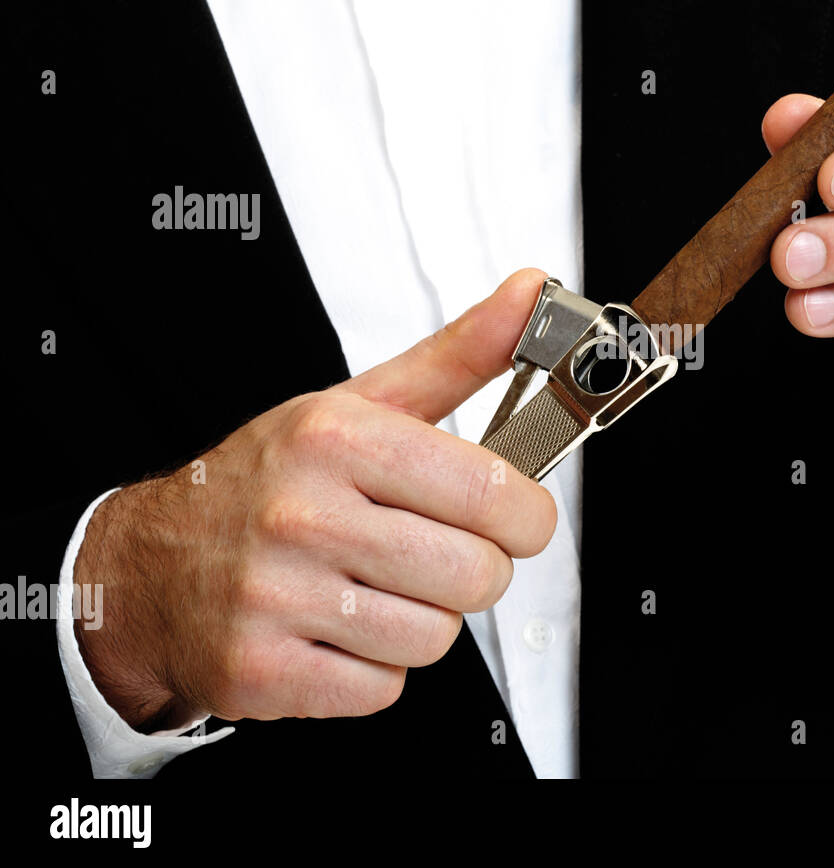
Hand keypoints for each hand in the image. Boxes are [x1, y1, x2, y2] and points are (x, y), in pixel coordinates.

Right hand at [74, 269, 556, 728]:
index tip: (516, 518)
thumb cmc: (270, 482)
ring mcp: (276, 597)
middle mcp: (303, 514)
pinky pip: (384, 688)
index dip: (525, 517)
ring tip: (371, 587)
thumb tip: (531, 295)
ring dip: (420, 620)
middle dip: (472, 570)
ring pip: (435, 638)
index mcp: (337, 439)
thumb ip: (458, 356)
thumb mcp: (360, 404)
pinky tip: (336, 629)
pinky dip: (374, 668)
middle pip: (477, 576)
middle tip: (431, 551)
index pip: (493, 493)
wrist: (151, 566)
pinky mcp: (261, 671)